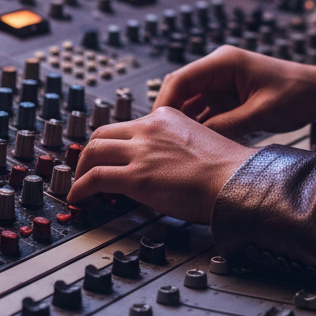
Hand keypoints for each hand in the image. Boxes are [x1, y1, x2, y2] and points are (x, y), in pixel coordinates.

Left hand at [67, 105, 254, 223]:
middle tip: (86, 168)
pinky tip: (79, 198)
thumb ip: (176, 148)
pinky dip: (80, 188)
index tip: (108, 155)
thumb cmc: (228, 171)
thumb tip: (164, 165)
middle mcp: (150, 129)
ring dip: (81, 169)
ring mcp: (141, 151)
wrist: (236, 182)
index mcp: (167, 117)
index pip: (128, 125)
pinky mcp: (135, 176)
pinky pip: (94, 178)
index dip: (113, 142)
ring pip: (93, 152)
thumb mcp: (200, 144)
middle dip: (90, 152)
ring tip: (79, 184)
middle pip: (102, 133)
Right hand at [152, 44, 315, 138]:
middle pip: (180, 91)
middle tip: (159, 140)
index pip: (181, 79)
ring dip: (183, 123)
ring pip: (190, 103)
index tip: (155, 126)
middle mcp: (219, 70)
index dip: (164, 103)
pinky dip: (198, 127)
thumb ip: (227, 126)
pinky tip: (193, 145)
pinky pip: (205, 111)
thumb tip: (197, 142)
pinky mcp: (228, 97)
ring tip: (174, 147)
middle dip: (169, 115)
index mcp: (224, 62)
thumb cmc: (298, 92)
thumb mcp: (261, 113)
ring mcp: (222, 83)